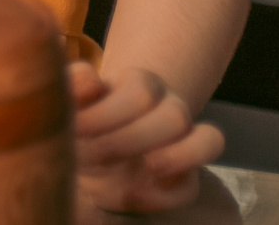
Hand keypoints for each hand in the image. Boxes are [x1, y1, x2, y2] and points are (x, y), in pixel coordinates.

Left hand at [68, 61, 225, 214]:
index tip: (74, 129)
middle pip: (175, 115)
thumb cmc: (79, 123)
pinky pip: (192, 187)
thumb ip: (75, 86)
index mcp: (138, 85)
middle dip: (130, 140)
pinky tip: (135, 196)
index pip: (141, 90)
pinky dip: (170, 194)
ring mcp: (182, 145)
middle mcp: (169, 109)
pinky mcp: (185, 181)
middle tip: (91, 156)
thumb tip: (92, 82)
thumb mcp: (71, 102)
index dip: (108, 113)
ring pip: (207, 139)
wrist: (87, 157)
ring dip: (171, 158)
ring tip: (140, 168)